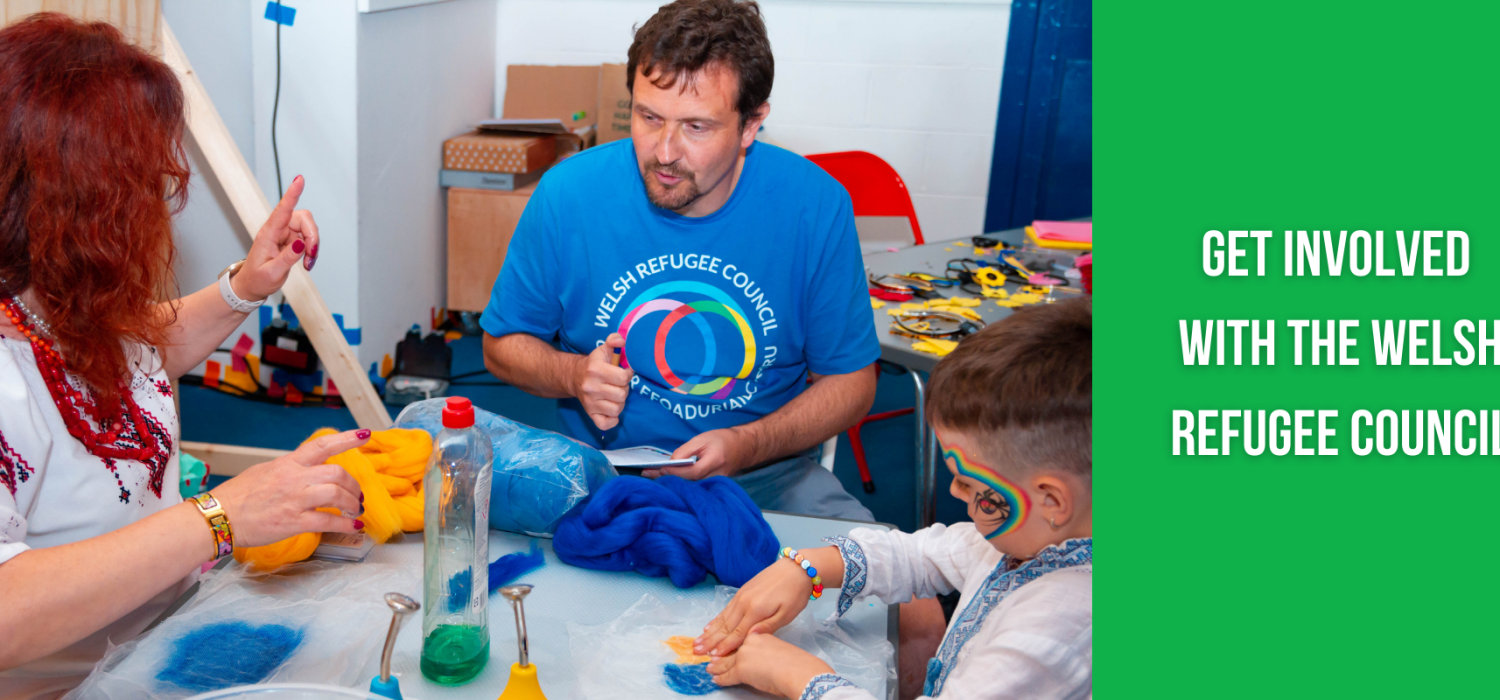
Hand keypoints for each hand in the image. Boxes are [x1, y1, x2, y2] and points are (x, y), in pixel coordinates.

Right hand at [210, 429, 369, 545]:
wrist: (218, 517)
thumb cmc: (237, 496)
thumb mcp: (265, 471)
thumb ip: (289, 469)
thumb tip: (307, 469)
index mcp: (288, 463)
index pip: (322, 445)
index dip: (346, 438)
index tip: (364, 435)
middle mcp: (294, 478)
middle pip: (337, 472)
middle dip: (353, 484)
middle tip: (357, 495)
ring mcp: (295, 500)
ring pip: (336, 494)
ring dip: (353, 503)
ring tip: (356, 511)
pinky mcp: (293, 522)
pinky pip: (327, 521)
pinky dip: (345, 524)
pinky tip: (353, 526)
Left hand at [231, 175, 320, 301]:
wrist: (251, 287)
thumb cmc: (257, 279)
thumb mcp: (272, 272)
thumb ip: (288, 258)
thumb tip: (302, 244)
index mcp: (268, 234)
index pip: (282, 210)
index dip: (292, 194)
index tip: (299, 179)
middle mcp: (277, 230)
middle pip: (303, 219)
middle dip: (313, 235)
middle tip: (312, 255)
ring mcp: (285, 234)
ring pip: (308, 228)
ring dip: (313, 245)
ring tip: (308, 263)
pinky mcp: (291, 240)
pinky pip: (308, 238)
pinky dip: (311, 250)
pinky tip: (306, 262)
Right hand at [574, 333, 632, 429]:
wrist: (574, 376)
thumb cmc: (595, 364)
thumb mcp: (603, 350)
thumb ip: (614, 341)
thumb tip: (621, 340)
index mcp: (596, 370)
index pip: (623, 378)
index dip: (627, 375)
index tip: (623, 373)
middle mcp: (591, 387)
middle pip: (622, 395)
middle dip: (624, 389)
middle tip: (618, 385)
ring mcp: (589, 403)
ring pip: (617, 409)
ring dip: (619, 403)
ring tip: (614, 395)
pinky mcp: (590, 414)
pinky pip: (606, 425)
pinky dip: (612, 420)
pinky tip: (611, 411)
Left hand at [647, 426, 755, 478]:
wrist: (743, 447)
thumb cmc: (722, 439)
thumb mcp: (703, 439)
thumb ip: (686, 451)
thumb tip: (670, 462)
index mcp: (715, 461)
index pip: (692, 472)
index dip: (675, 472)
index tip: (659, 469)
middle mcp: (716, 476)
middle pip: (688, 483)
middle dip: (667, 478)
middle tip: (647, 474)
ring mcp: (716, 484)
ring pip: (690, 487)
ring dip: (671, 482)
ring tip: (652, 476)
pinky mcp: (712, 487)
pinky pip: (694, 487)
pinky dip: (680, 483)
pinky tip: (667, 480)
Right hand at [697, 557, 813, 655]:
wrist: (796, 568)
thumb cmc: (795, 593)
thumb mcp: (788, 614)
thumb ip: (768, 627)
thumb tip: (751, 639)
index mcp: (756, 610)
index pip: (737, 633)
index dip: (724, 647)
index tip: (712, 657)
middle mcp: (744, 603)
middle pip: (725, 626)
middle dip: (710, 641)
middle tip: (696, 652)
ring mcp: (741, 596)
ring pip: (722, 618)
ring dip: (709, 631)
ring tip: (697, 642)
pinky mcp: (742, 591)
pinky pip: (726, 609)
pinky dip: (715, 619)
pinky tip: (708, 626)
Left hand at [708, 633, 833, 698]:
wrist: (798, 670)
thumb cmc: (797, 662)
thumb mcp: (780, 647)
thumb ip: (768, 647)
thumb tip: (763, 654)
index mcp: (760, 634)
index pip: (741, 638)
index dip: (731, 643)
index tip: (724, 645)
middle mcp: (749, 642)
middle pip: (731, 648)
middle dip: (719, 653)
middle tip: (710, 657)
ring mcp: (744, 655)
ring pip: (726, 661)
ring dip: (717, 666)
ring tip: (710, 668)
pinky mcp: (741, 669)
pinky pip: (728, 675)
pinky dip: (721, 678)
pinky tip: (716, 679)